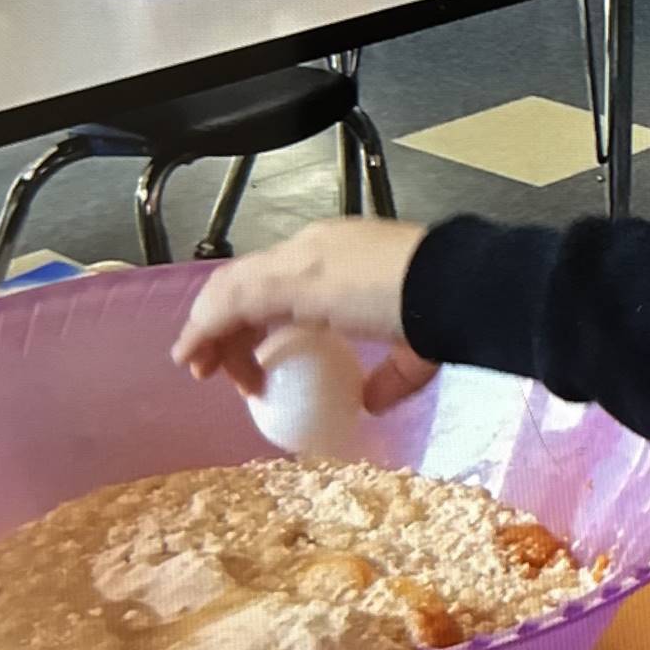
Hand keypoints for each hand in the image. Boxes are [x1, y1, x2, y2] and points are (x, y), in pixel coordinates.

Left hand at [171, 220, 437, 413]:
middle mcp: (312, 248)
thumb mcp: (412, 348)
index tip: (257, 360)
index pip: (280, 280)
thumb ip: (388, 376)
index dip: (259, 318)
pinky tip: (193, 356)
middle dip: (225, 325)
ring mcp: (296, 261)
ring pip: (228, 291)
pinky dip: (203, 331)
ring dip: (207, 330)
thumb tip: (368, 401)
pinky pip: (228, 305)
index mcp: (342, 256)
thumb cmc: (443, 309)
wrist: (456, 285)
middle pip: (247, 283)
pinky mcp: (286, 281)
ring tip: (197, 367)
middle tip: (218, 368)